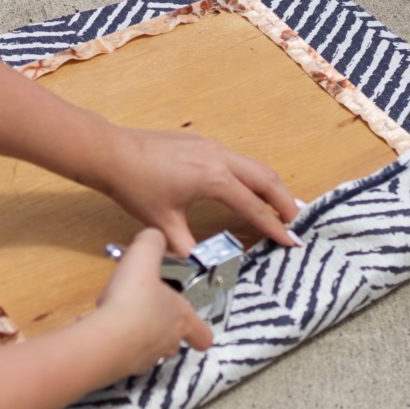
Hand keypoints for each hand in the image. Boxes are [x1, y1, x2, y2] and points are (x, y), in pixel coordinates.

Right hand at [95, 229, 212, 375]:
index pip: (203, 334)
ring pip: (148, 347)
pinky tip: (104, 327)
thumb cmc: (133, 297)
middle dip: (162, 324)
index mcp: (181, 319)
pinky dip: (116, 342)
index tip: (191, 323)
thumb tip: (155, 237)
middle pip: (173, 340)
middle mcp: (167, 343)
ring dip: (138, 333)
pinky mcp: (121, 368)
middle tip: (146, 307)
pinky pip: (123, 353)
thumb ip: (153, 242)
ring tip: (120, 314)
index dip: (199, 329)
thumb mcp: (144, 256)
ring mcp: (144, 360)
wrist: (105, 338)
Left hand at [100, 127, 300, 255]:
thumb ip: (186, 247)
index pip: (254, 207)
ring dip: (271, 186)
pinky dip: (252, 176)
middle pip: (266, 179)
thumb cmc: (136, 187)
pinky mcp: (203, 143)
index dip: (274, 228)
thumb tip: (201, 265)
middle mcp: (220, 158)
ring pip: (254, 166)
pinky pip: (238, 160)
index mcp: (215, 179)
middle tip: (297, 223)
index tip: (291, 242)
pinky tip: (249, 189)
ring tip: (281, 207)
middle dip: (285, 202)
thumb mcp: (163, 223)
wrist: (112, 154)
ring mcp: (213, 146)